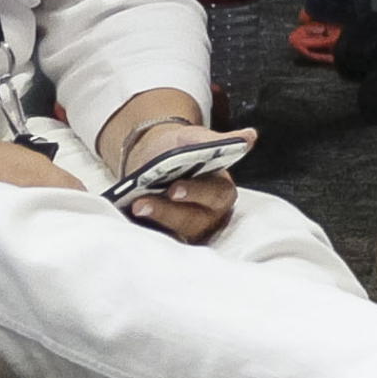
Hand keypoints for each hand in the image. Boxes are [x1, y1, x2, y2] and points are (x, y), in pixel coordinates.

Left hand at [101, 103, 238, 244]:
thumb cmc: (180, 149)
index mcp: (221, 191)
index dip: (196, 194)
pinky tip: (126, 221)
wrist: (152, 159)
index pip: (216, 195)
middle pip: (193, 220)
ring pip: (175, 233)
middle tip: (142, 202)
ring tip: (134, 207)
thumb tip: (250, 136)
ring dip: (154, 222)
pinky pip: (157, 241)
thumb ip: (218, 141)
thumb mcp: (195, 139)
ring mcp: (187, 230)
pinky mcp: (167, 238)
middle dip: (167, 211)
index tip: (174, 189)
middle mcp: (208, 214)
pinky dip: (142, 232)